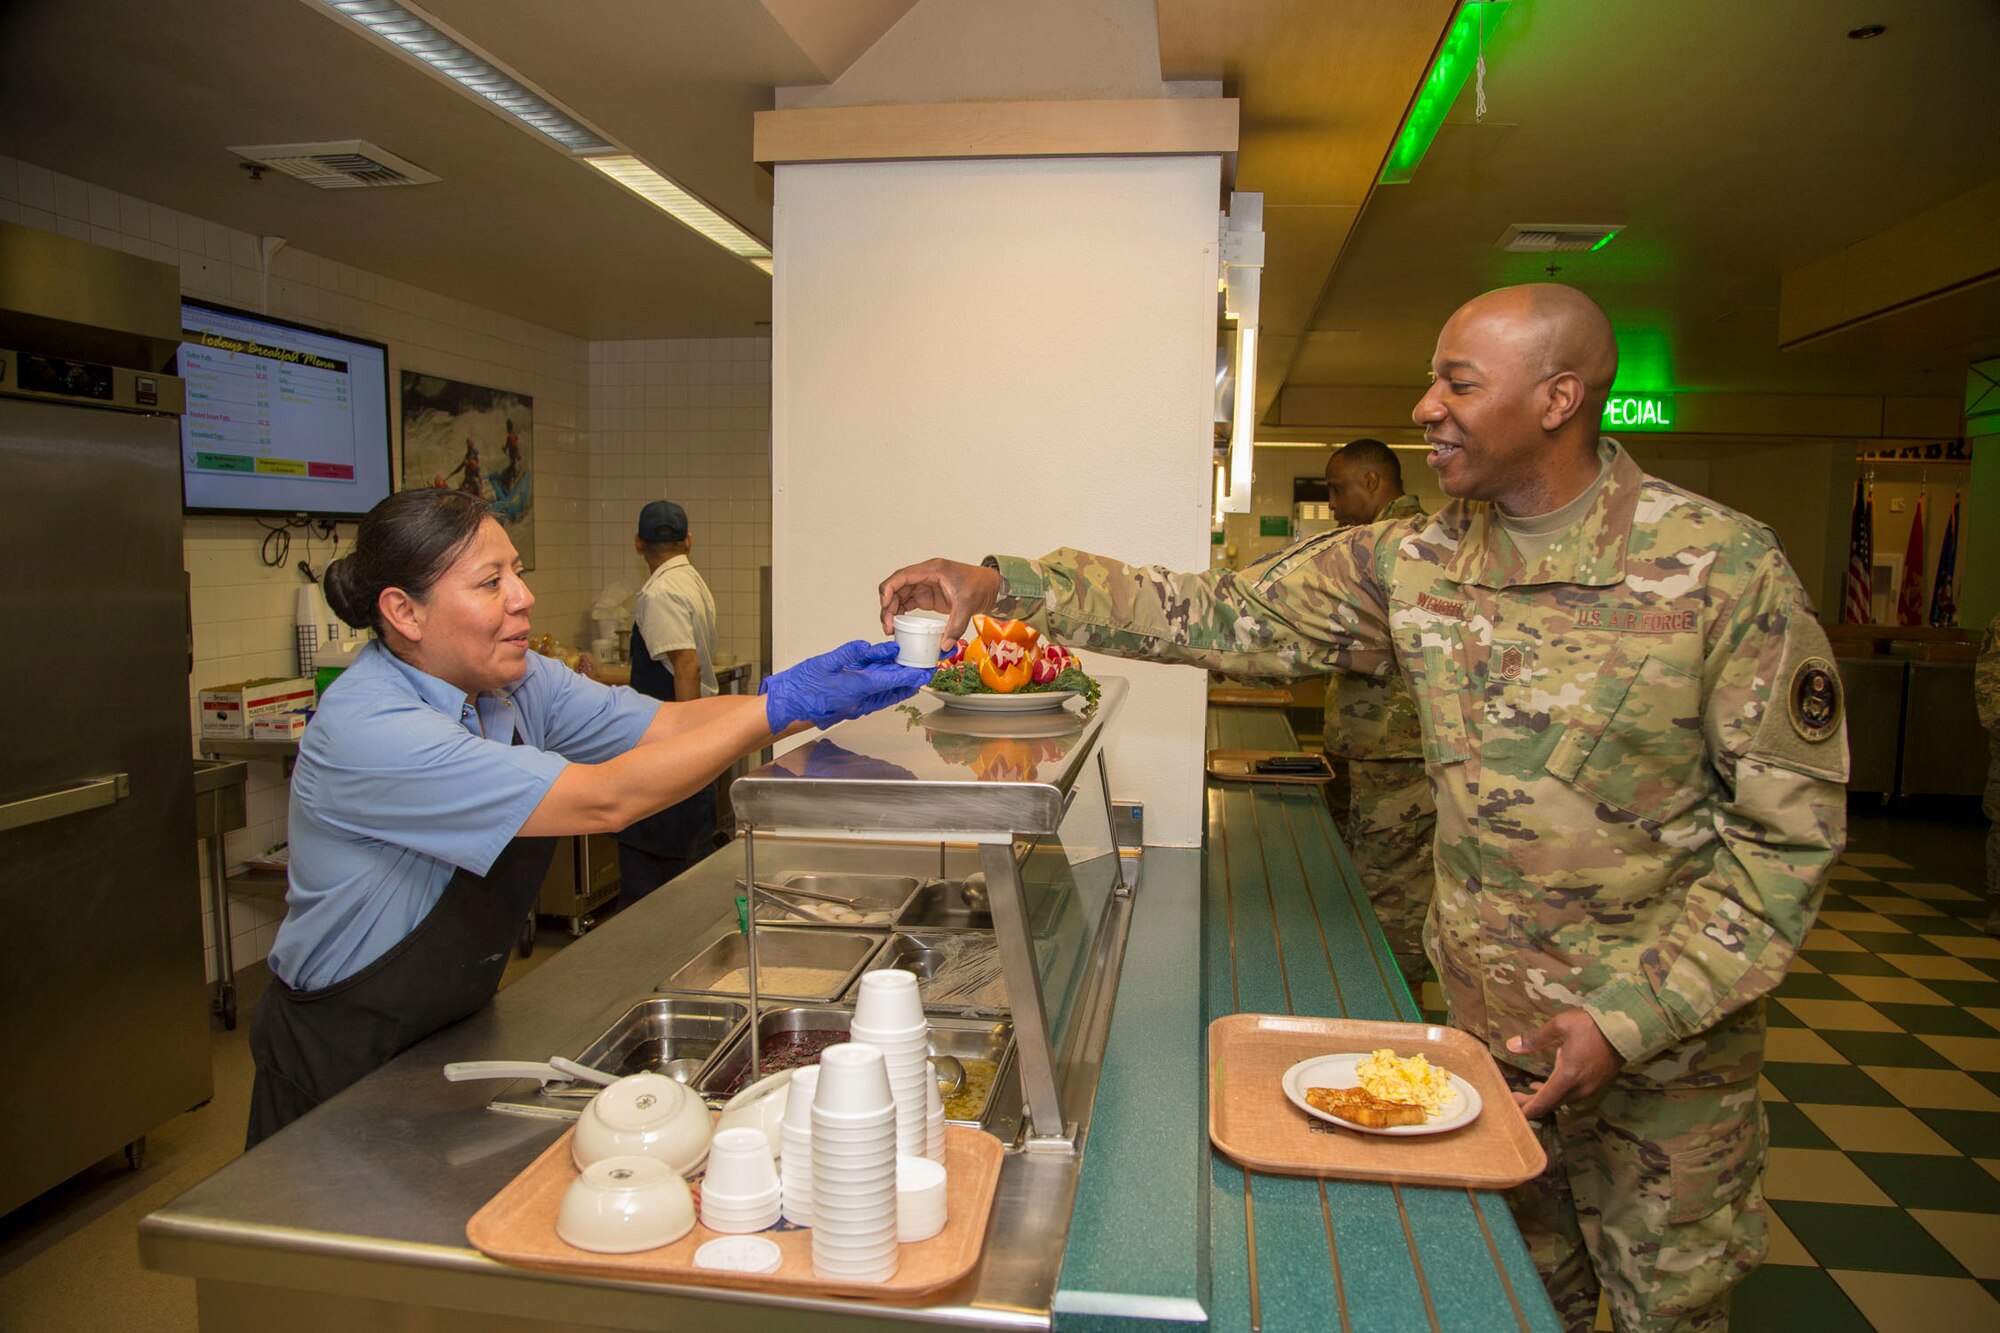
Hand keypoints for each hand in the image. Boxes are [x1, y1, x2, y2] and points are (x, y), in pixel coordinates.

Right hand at [761, 640, 933, 731]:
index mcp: (856, 688)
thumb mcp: (823, 663)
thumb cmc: (801, 687)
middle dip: (910, 680)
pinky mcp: (848, 699)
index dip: (910, 676)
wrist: (786, 706)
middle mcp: (859, 698)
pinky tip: (887, 677)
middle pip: (892, 689)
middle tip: (926, 671)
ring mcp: (854, 701)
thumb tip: (865, 645)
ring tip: (913, 675)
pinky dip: (883, 684)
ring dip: (898, 683)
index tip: (925, 673)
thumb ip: (846, 654)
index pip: (890, 681)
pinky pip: (872, 692)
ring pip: (883, 691)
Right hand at [878, 559, 1002, 638]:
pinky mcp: (928, 596)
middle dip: (888, 605)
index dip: (889, 589)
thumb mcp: (967, 605)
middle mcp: (924, 576)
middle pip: (896, 587)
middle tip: (888, 626)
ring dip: (892, 611)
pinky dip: (900, 613)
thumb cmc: (980, 585)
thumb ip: (955, 626)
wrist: (991, 587)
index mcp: (931, 570)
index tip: (886, 605)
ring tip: (891, 629)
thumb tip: (944, 645)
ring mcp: (924, 586)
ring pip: (899, 596)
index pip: (902, 576)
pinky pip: (908, 603)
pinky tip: (898, 626)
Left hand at [1506, 1010, 1621, 1118]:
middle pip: (1550, 1104)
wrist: (1626, 1028)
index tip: (1510, 1110)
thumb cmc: (1591, 1025)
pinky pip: (1571, 1095)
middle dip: (1530, 1104)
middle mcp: (1579, 1088)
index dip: (1525, 1109)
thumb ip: (1534, 1039)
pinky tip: (1545, 1084)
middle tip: (1513, 1098)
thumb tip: (1511, 1046)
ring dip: (1544, 1098)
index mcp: (1568, 1077)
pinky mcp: (1597, 1084)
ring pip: (1561, 1100)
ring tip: (1526, 1090)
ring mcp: (1590, 1088)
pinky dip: (1556, 1093)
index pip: (1542, 1102)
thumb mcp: (1559, 1026)